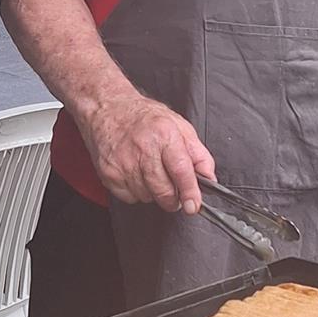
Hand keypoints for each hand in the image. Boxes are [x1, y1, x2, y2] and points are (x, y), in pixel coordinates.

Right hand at [79, 91, 215, 212]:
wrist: (109, 110)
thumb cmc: (145, 118)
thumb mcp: (180, 127)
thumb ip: (198, 154)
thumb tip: (209, 178)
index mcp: (164, 135)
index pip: (181, 171)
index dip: (189, 192)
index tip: (193, 205)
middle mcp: (143, 149)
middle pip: (163, 190)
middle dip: (173, 198)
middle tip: (174, 190)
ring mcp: (124, 163)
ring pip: (147, 197)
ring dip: (153, 192)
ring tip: (150, 171)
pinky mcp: (110, 174)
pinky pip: (130, 197)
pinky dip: (137, 191)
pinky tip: (135, 173)